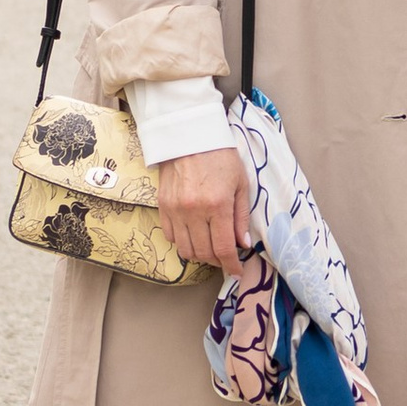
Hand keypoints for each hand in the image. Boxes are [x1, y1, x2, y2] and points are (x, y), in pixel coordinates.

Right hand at [158, 143, 254, 274]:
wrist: (189, 134)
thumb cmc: (220, 155)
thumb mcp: (240, 183)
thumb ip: (241, 217)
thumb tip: (243, 244)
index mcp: (217, 205)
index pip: (223, 248)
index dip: (231, 265)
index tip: (236, 271)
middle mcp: (194, 211)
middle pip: (204, 253)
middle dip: (217, 261)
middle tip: (225, 256)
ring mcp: (175, 210)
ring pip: (185, 249)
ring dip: (199, 255)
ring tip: (210, 248)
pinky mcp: (163, 206)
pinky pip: (170, 236)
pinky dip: (183, 242)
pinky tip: (193, 235)